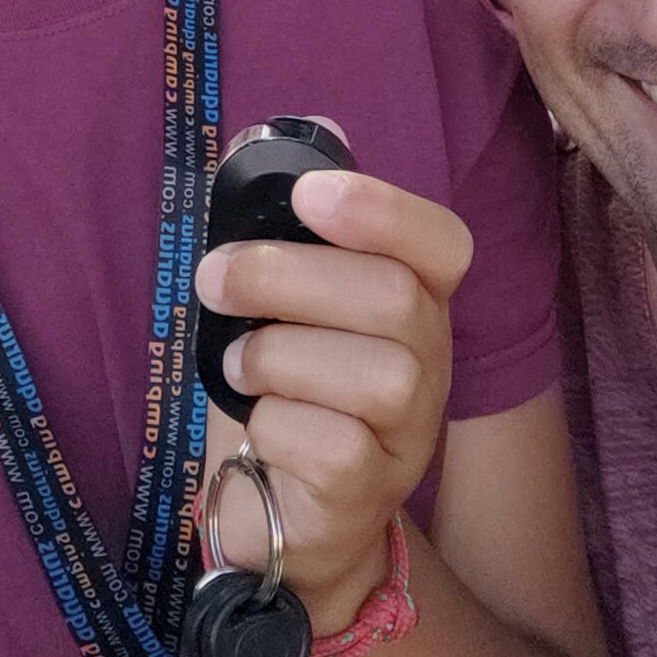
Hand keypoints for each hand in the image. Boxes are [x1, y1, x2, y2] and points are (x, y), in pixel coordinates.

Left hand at [193, 159, 474, 633]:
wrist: (285, 521)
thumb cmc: (285, 392)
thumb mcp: (284, 307)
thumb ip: (290, 231)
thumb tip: (279, 135)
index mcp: (412, 302)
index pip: (441, 243)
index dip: (383, 210)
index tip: (308, 194)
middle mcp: (428, 367)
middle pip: (395, 300)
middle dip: (288, 276)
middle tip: (214, 278)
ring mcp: (406, 437)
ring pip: (373, 376)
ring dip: (278, 355)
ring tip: (238, 366)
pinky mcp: (365, 496)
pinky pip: (332, 447)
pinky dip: (275, 426)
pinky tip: (259, 429)